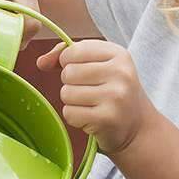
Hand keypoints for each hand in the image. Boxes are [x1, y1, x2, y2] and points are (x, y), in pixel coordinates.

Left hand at [38, 40, 154, 152]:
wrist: (137, 127)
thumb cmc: (112, 92)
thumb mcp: (98, 65)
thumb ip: (68, 55)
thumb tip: (41, 62)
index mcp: (119, 54)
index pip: (73, 51)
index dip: (69, 63)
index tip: (84, 73)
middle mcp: (120, 73)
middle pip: (68, 73)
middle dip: (71, 84)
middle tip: (91, 92)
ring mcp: (115, 96)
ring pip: (66, 93)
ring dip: (73, 102)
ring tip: (92, 105)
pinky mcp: (107, 118)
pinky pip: (70, 113)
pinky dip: (75, 118)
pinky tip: (91, 118)